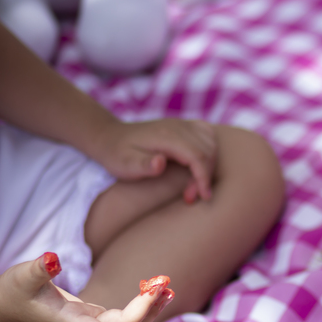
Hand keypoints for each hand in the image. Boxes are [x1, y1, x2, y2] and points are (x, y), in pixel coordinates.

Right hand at [1, 253, 172, 321]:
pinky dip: (141, 304)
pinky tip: (157, 291)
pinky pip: (123, 314)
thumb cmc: (11, 289)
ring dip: (148, 308)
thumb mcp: (22, 275)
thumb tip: (54, 258)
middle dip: (145, 311)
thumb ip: (39, 268)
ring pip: (126, 321)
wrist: (3, 302)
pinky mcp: (92, 314)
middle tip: (164, 286)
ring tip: (168, 289)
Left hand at [92, 118, 217, 202]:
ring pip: (212, 143)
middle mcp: (177, 126)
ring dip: (209, 166)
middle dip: (206, 176)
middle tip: (190, 195)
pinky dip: (209, 153)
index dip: (204, 177)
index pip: (198, 155)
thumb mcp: (123, 164)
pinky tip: (198, 167)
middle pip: (208, 150)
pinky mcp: (184, 126)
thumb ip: (142, 164)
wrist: (109, 136)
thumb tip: (161, 163)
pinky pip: (208, 136)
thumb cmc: (116, 154)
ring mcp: (182, 124)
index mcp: (165, 135)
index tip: (202, 197)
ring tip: (193, 184)